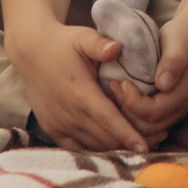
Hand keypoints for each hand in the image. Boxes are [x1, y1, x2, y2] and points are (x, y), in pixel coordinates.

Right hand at [6, 20, 145, 152]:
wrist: (31, 53)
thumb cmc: (63, 43)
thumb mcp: (83, 37)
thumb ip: (100, 44)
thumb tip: (117, 47)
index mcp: (80, 93)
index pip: (108, 119)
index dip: (127, 135)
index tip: (144, 148)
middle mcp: (68, 114)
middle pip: (104, 138)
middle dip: (129, 144)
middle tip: (156, 143)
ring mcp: (59, 125)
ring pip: (92, 146)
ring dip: (115, 149)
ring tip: (139, 147)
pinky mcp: (53, 130)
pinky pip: (77, 148)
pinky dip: (95, 150)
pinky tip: (113, 149)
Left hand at [109, 18, 187, 146]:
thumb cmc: (182, 38)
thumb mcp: (178, 43)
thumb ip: (173, 62)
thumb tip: (164, 84)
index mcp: (182, 95)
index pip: (152, 113)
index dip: (132, 101)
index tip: (122, 81)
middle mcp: (178, 109)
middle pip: (146, 127)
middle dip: (125, 111)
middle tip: (113, 86)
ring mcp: (172, 113)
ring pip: (143, 130)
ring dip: (125, 115)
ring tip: (115, 92)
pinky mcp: (164, 112)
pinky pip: (144, 125)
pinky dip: (129, 117)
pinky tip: (120, 100)